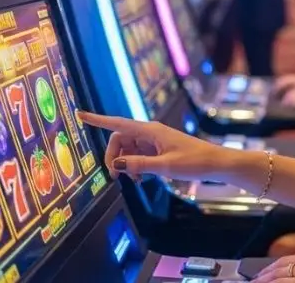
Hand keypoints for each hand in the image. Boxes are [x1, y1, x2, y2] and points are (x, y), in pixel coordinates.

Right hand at [77, 111, 227, 179]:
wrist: (215, 164)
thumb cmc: (194, 162)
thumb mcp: (164, 166)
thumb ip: (138, 164)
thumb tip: (114, 164)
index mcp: (151, 131)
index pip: (118, 124)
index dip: (98, 120)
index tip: (79, 115)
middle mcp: (150, 133)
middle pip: (119, 140)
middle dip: (113, 157)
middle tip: (116, 176)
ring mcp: (154, 141)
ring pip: (128, 149)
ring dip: (125, 164)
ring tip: (136, 180)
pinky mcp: (159, 149)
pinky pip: (138, 155)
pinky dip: (135, 166)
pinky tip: (142, 179)